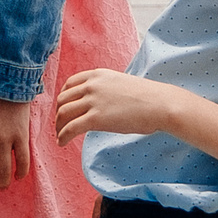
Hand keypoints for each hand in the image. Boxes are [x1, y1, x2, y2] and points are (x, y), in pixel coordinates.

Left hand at [55, 69, 176, 145]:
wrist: (159, 104)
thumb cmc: (147, 97)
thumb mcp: (121, 83)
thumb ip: (106, 89)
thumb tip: (100, 103)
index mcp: (98, 75)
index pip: (70, 83)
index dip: (63, 97)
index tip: (63, 107)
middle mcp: (92, 85)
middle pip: (63, 99)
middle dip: (59, 113)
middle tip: (60, 125)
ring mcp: (93, 101)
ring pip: (63, 113)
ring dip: (58, 126)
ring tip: (60, 136)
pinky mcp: (96, 118)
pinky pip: (71, 128)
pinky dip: (63, 136)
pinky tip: (61, 143)